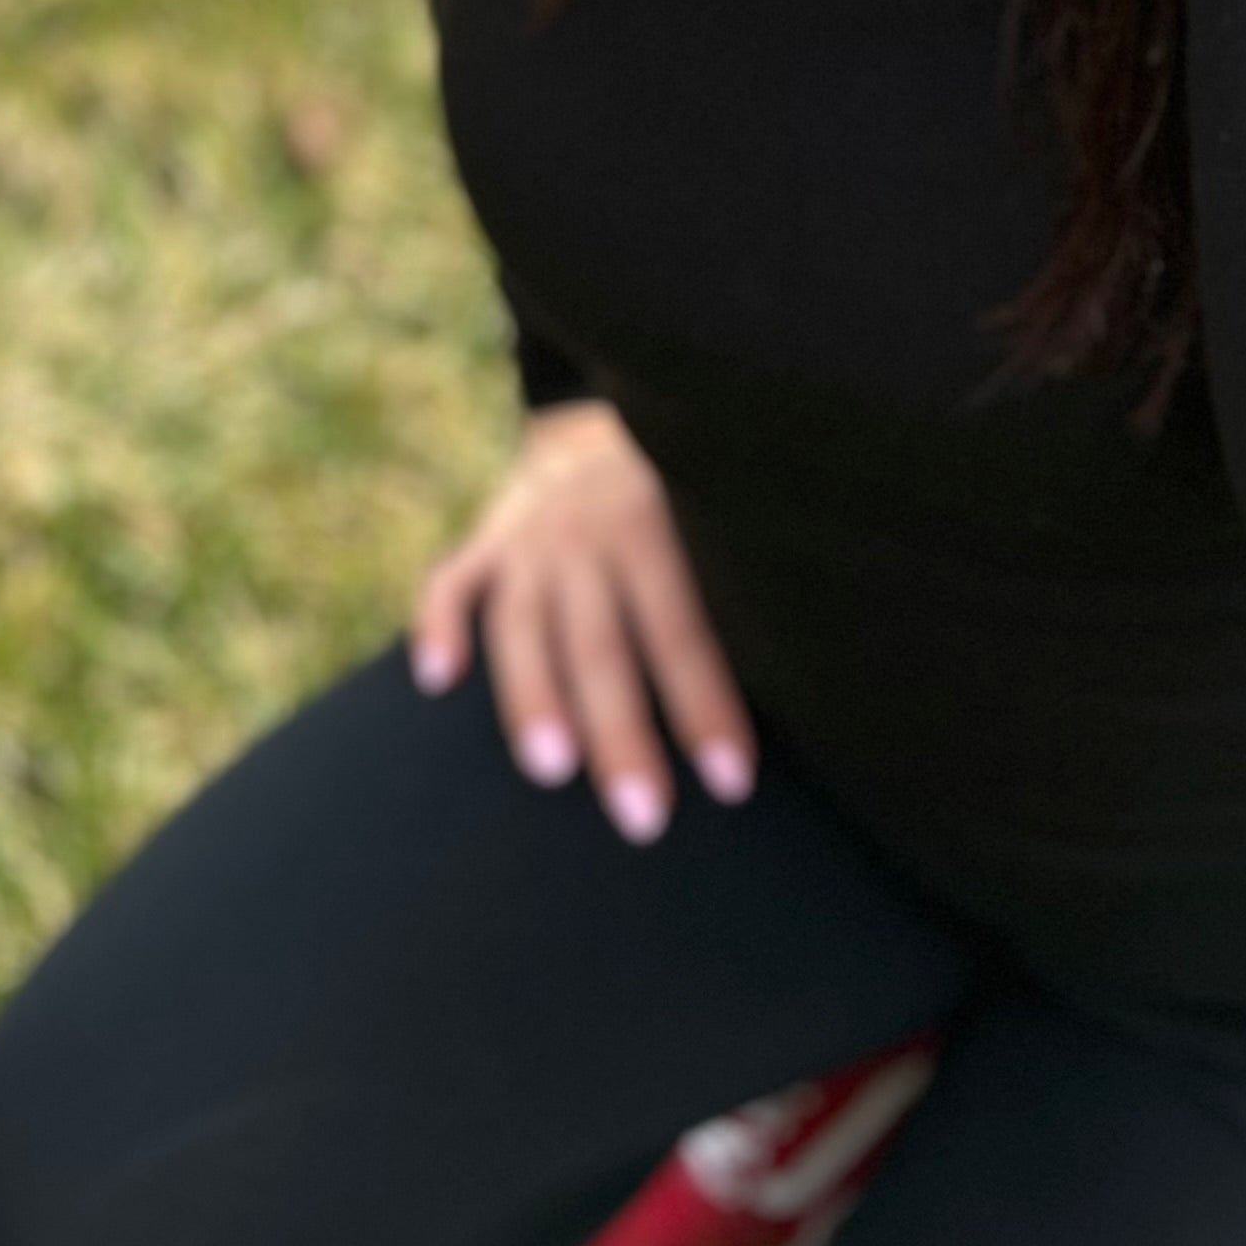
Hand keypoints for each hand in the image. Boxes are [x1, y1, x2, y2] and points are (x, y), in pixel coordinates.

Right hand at [409, 400, 755, 843]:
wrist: (601, 426)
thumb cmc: (683, 511)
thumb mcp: (711, 526)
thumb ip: (731, 598)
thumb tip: (808, 700)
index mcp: (661, 527)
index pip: (684, 630)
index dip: (705, 706)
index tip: (732, 782)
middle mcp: (591, 530)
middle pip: (603, 642)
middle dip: (622, 733)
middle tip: (645, 819)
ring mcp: (531, 536)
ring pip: (523, 620)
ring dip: (534, 694)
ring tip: (550, 769)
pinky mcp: (485, 542)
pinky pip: (451, 581)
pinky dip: (439, 626)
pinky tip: (437, 680)